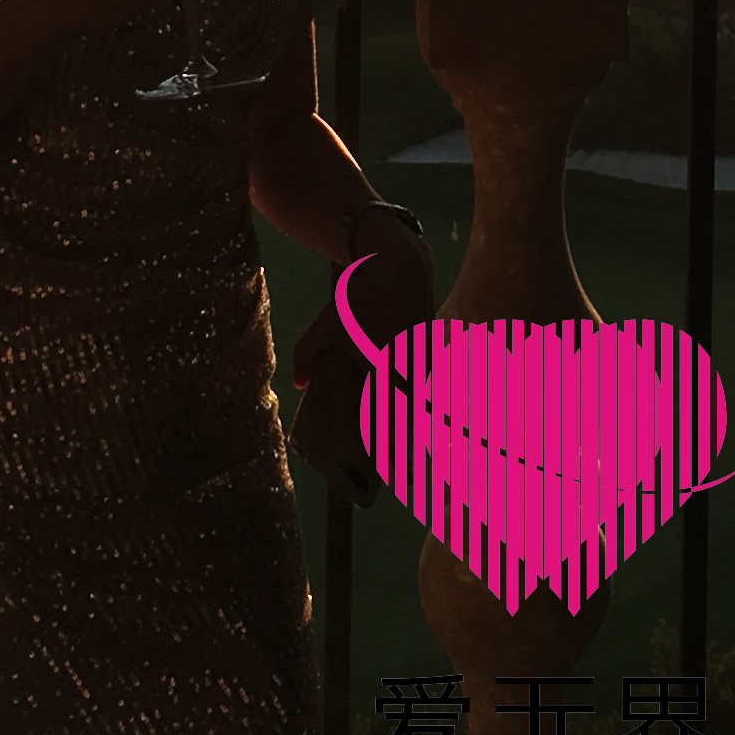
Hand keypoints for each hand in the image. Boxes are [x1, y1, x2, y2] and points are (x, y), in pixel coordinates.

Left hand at [288, 215, 436, 506]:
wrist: (398, 263)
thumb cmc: (359, 295)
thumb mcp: (327, 323)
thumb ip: (308, 352)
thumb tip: (300, 384)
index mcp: (385, 365)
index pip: (393, 416)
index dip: (394, 446)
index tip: (390, 470)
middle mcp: (411, 364)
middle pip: (415, 414)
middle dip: (409, 442)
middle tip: (401, 469)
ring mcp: (426, 357)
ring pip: (428, 398)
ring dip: (423, 421)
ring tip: (414, 447)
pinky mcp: (434, 348)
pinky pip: (433, 380)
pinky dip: (432, 396)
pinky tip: (432, 411)